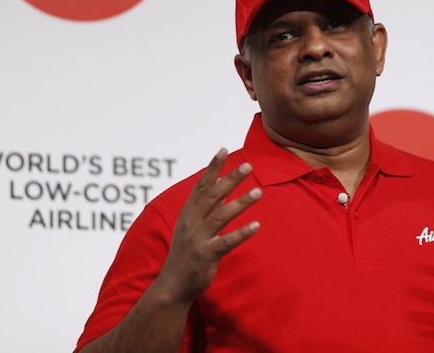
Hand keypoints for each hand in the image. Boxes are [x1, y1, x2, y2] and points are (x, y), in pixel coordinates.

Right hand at [153, 148, 261, 305]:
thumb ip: (206, 205)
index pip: (201, 185)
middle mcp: (192, 222)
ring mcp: (198, 239)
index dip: (212, 167)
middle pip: (212, 196)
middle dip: (231, 179)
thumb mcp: (192, 225)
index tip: (222, 149)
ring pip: (221, 216)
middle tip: (248, 165)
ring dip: (240, 202)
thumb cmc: (186, 252)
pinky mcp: (207, 255)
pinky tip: (257, 225)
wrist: (173, 285)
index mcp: (188, 213)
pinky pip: (227, 242)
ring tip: (259, 192)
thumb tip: (221, 182)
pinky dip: (242, 233)